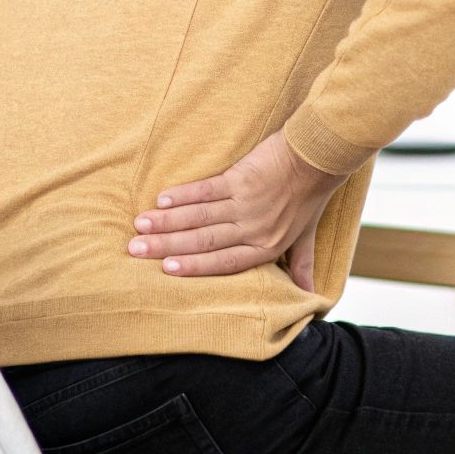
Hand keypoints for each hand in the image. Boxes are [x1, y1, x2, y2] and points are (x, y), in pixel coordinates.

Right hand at [128, 130, 345, 288]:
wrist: (319, 156)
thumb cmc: (311, 196)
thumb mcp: (307, 235)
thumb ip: (302, 264)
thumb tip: (312, 297)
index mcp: (266, 247)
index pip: (223, 262)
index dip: (194, 266)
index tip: (165, 269)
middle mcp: (253, 229)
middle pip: (204, 241)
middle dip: (166, 246)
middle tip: (135, 250)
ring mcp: (246, 204)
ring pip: (200, 217)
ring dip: (167, 221)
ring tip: (140, 225)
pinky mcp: (241, 178)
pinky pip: (206, 189)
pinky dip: (183, 195)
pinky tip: (162, 199)